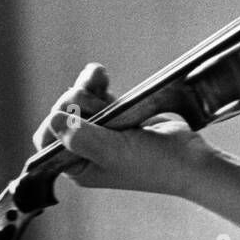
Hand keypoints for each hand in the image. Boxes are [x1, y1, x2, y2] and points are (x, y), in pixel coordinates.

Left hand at [33, 63, 204, 196]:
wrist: (190, 158)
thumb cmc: (154, 164)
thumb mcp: (114, 152)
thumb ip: (82, 137)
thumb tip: (54, 119)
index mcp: (79, 166)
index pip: (48, 140)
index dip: (55, 121)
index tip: (73, 111)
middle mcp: (87, 150)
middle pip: (64, 114)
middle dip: (76, 101)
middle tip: (98, 102)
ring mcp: (103, 131)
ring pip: (81, 101)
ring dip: (87, 86)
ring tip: (98, 74)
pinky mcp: (119, 117)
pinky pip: (99, 95)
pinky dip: (98, 83)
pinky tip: (102, 74)